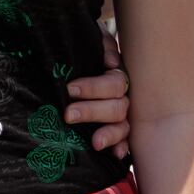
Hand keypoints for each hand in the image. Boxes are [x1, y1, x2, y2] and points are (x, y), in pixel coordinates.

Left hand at [64, 32, 130, 158]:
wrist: (77, 52)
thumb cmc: (83, 47)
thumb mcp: (90, 38)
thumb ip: (101, 44)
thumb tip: (110, 62)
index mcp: (116, 74)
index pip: (112, 84)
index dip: (93, 88)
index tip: (70, 89)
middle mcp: (122, 95)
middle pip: (117, 107)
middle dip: (92, 111)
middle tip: (68, 114)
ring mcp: (121, 113)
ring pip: (122, 126)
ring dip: (109, 134)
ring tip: (95, 143)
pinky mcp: (116, 128)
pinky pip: (125, 141)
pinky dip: (122, 148)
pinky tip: (116, 155)